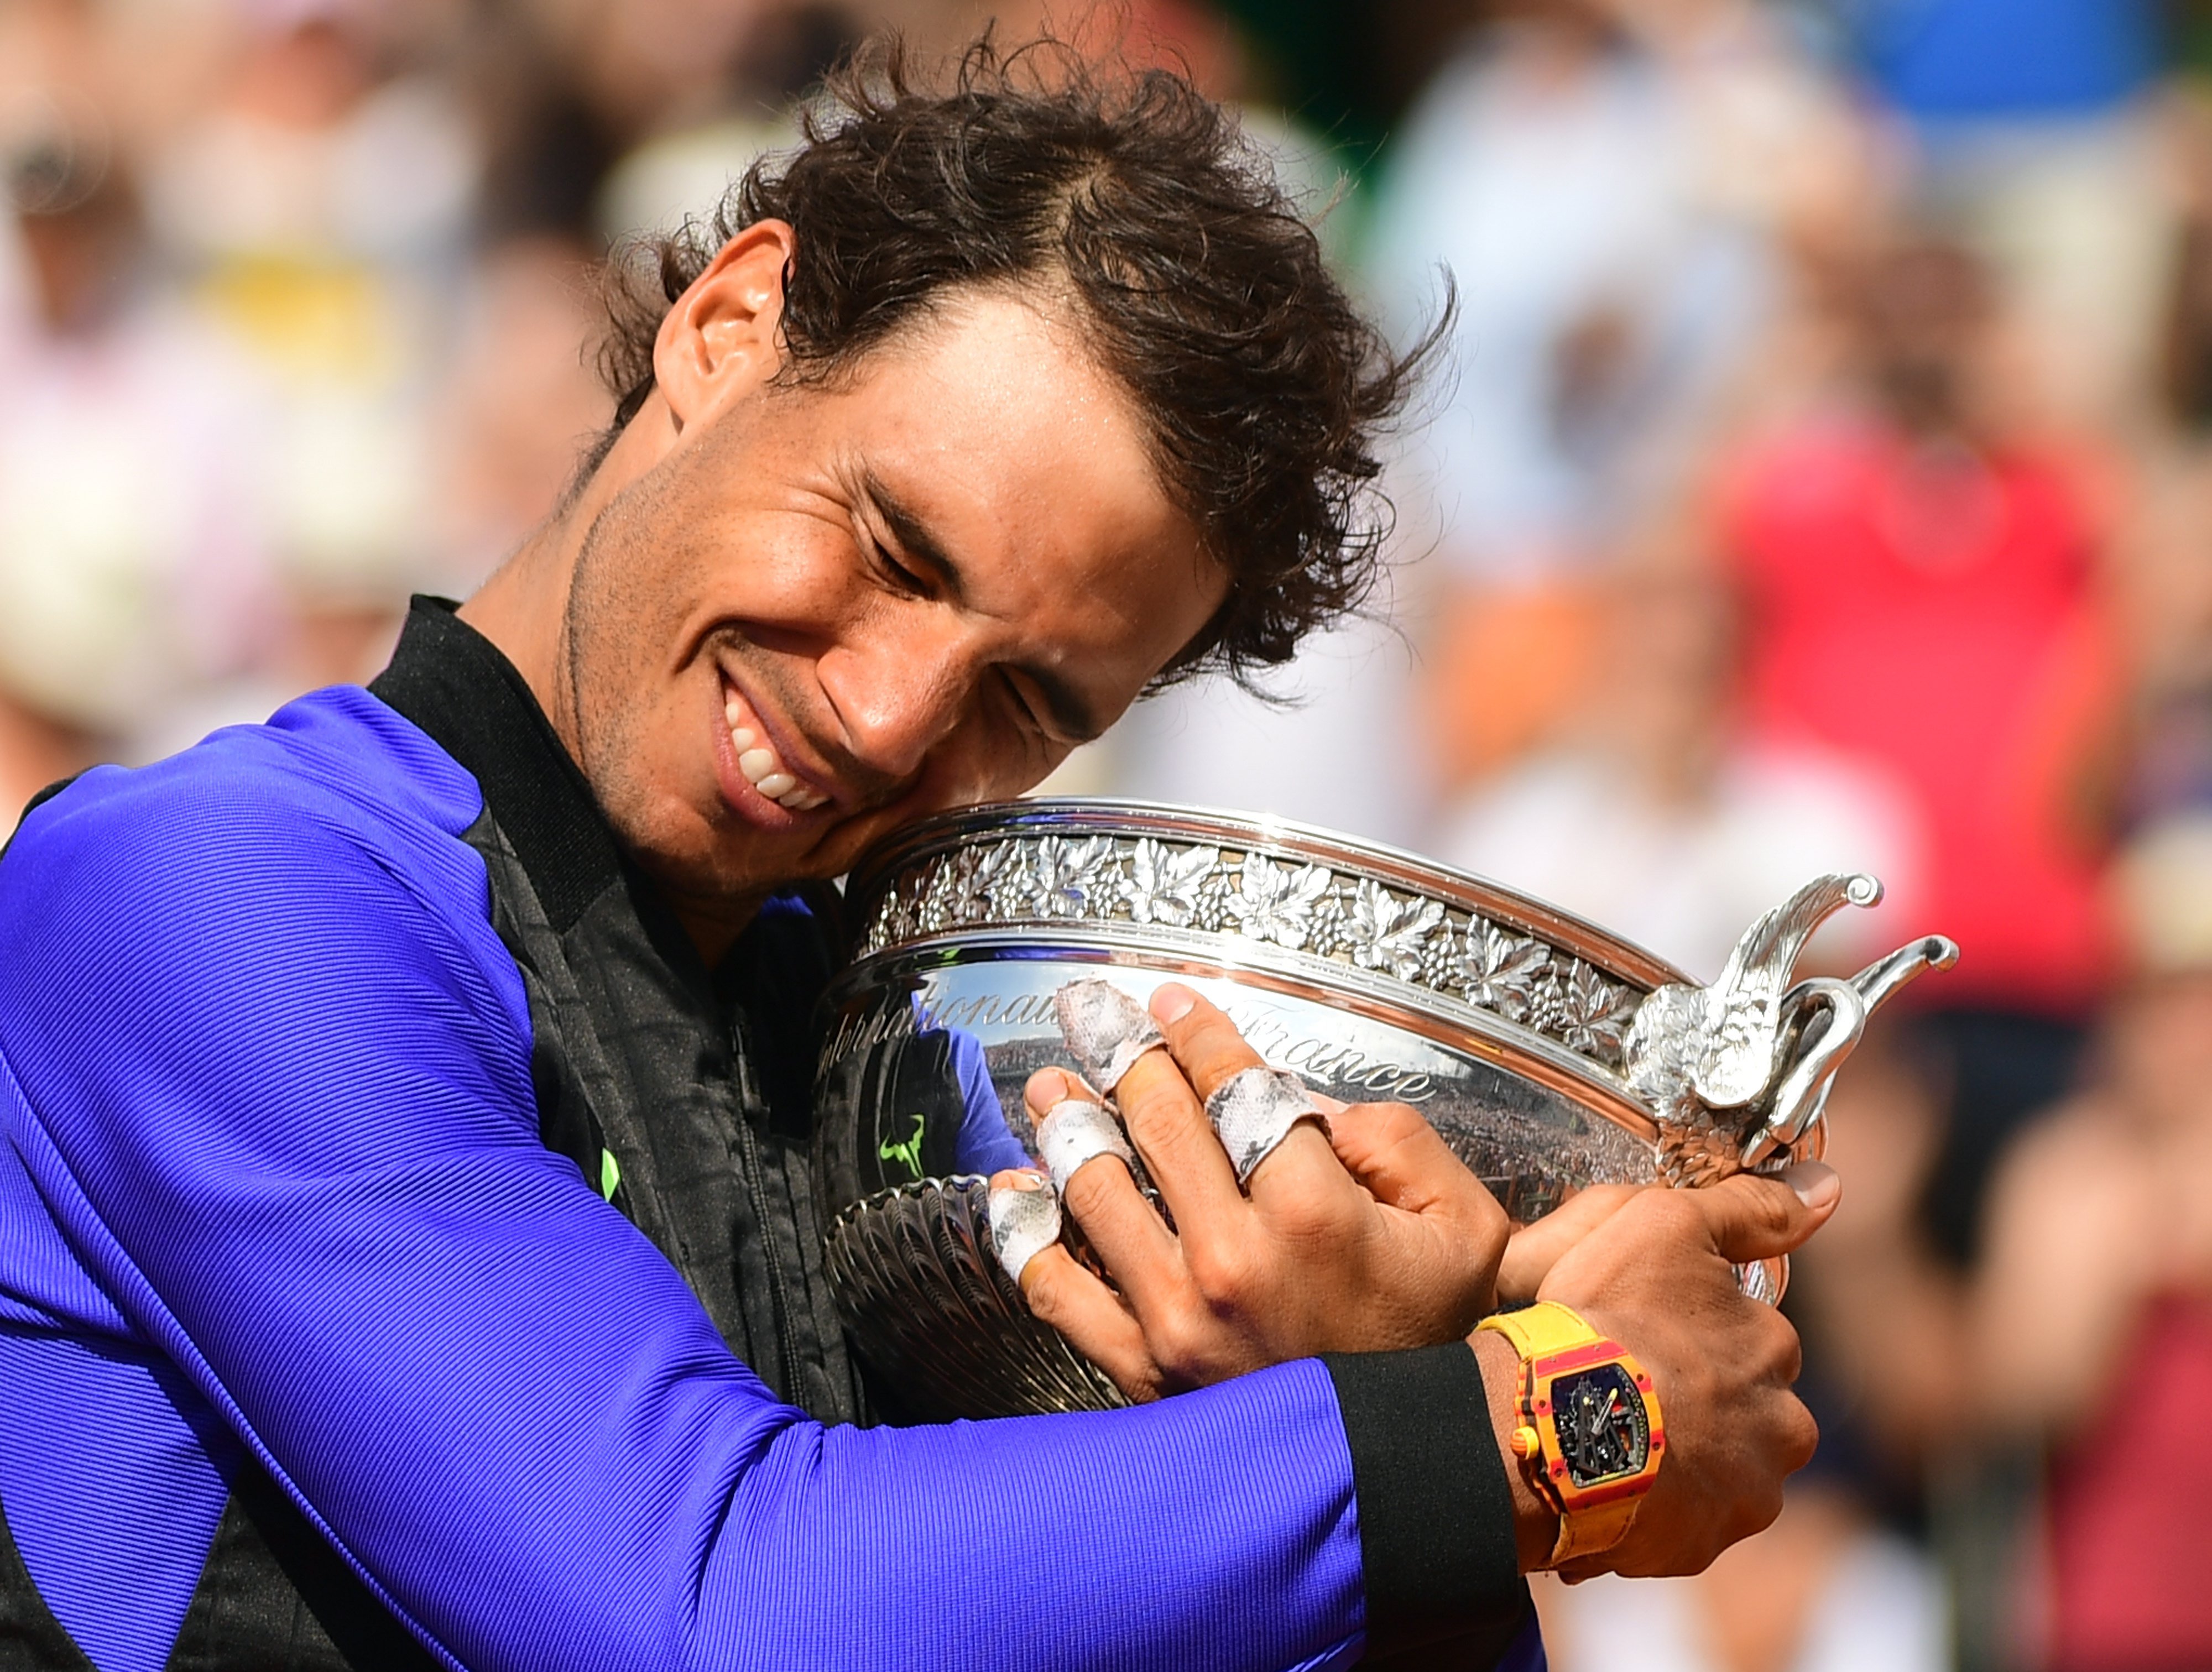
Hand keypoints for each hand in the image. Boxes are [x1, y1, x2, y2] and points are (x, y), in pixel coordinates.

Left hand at [1003, 983, 1508, 1400]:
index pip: (1235, 1088)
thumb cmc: (1436, 1341)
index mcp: (1310, 1211)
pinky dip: (1024, 1234)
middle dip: (1119, 1055)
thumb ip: (1391, 1139)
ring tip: (1051, 1089)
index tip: (1170, 1002)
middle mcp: (1232, 1259)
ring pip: (1095, 1192)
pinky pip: (1059, 1292)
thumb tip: (1304, 1105)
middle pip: (1155, 1124)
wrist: (1410, 1469)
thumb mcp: (1460, 1223)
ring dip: (1066, 1127)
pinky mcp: (1144, 1372)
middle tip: (1091, 1013)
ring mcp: (1178, 1320)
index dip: (1197, 1033)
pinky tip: (1011, 1192)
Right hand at [1478, 1164, 1837, 1577]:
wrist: (1551, 1423)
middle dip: (1702, 1403)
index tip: (1648, 1332)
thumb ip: (1750, 1207)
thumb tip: (1828, 1185)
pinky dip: (1652, 1506)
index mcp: (1776, 1350)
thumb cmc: (1606, 1317)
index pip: (1754, 1339)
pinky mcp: (1700, 1548)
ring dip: (1681, 1457)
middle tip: (1630, 1385)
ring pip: (1719, 1470)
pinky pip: (1679, 1523)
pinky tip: (1605, 1476)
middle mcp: (1782, 1428)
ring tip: (1612, 1434)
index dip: (1697, 1333)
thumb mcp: (1668, 1225)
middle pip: (1747, 1412)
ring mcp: (1745, 1495)